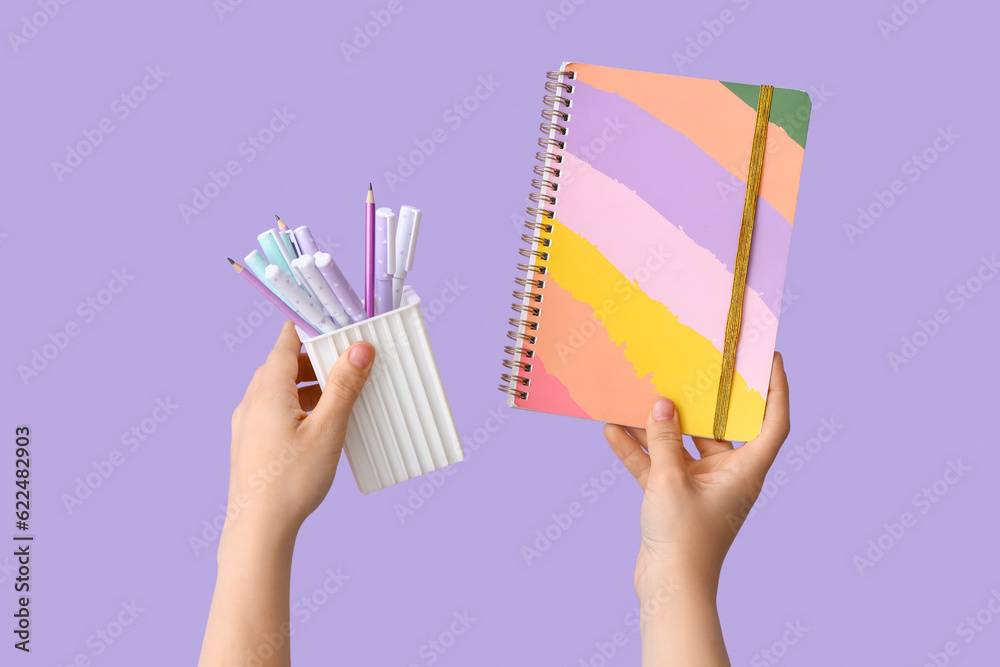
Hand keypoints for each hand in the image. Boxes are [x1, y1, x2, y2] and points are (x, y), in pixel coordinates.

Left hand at [200, 322, 374, 666]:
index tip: (337, 323)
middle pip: (283, 364)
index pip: (286, 340)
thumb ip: (344, 386)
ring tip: (340, 397)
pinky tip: (320, 427)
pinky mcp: (250, 444)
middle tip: (348, 361)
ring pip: (279, 390)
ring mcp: (247, 423)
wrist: (257, 530)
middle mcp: (252, 401)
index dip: (312, 327)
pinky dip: (299, 408)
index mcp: (268, 389)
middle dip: (316, 359)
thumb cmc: (291, 481)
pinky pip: (275, 412)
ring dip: (309, 386)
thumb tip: (360, 348)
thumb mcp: (328, 429)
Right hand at [604, 352, 789, 591]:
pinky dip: (639, 451)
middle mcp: (728, 476)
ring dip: (659, 426)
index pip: (773, 422)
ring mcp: (700, 487)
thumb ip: (664, 439)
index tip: (768, 359)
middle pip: (720, 428)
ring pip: (681, 445)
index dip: (776, 389)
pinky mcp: (674, 499)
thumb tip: (662, 404)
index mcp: (745, 471)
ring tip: (638, 395)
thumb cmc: (684, 539)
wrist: (669, 590)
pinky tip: (613, 430)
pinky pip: (657, 466)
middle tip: (694, 366)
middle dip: (703, 400)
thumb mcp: (670, 480)